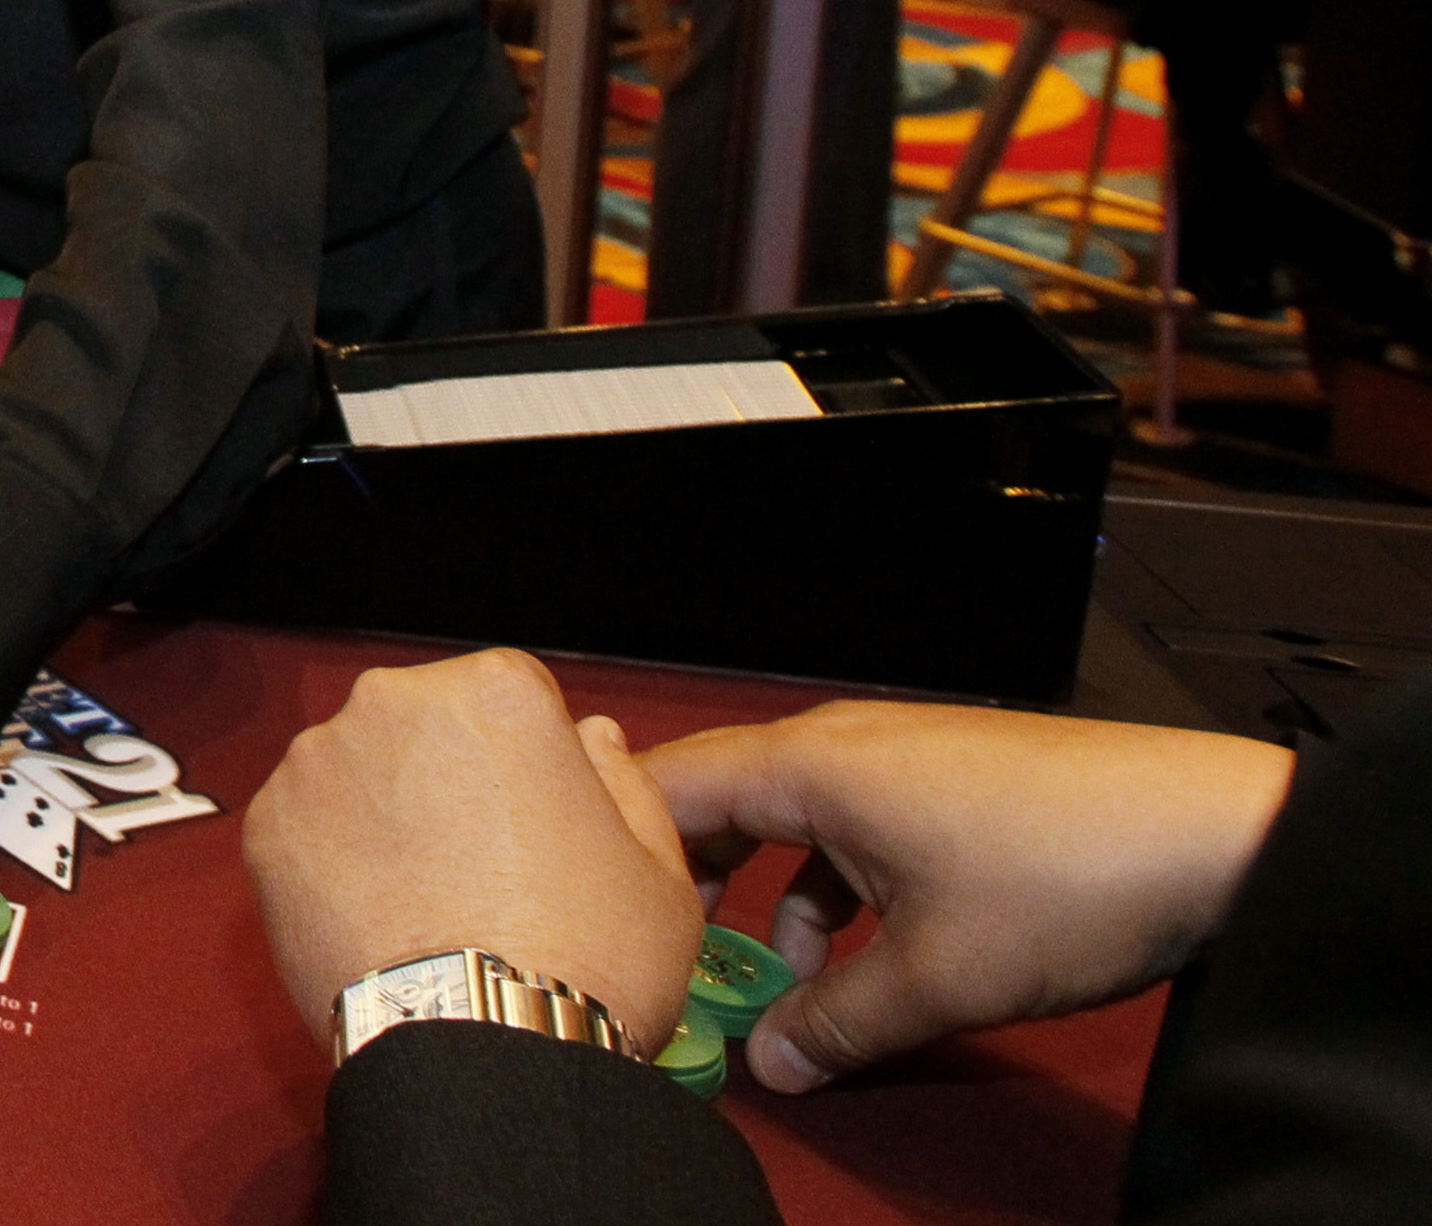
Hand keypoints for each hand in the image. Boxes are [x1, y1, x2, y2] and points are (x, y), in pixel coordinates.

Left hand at [244, 648, 700, 1058]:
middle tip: (480, 867)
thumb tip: (591, 737)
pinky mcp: (267, 827)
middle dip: (447, 777)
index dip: (526, 762)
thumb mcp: (656, 867)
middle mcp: (393, 703)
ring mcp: (318, 763)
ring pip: (359, 772)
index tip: (533, 819)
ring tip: (427, 900)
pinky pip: (306, 827)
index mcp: (494, 693)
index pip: (508, 696)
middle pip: (424, 725)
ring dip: (384, 814)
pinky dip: (330, 861)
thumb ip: (621, 778)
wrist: (486, 1049)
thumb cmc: (587, 960)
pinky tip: (377, 918)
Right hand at [643, 701, 1291, 1092]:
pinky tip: (860, 957)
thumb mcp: (939, 978)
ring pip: (791, 821)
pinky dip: (832, 887)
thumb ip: (838, 1024)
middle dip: (689, 885)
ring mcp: (899, 757)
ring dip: (769, 898)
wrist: (1216, 834)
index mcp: (812, 765)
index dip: (616, 849)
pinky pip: (850, 826)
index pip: (666, 787)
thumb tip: (775, 1065)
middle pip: (720, 802)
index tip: (594, 914)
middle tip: (669, 958)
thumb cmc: (1070, 878)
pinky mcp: (947, 782)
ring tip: (775, 982)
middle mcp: (842, 744)